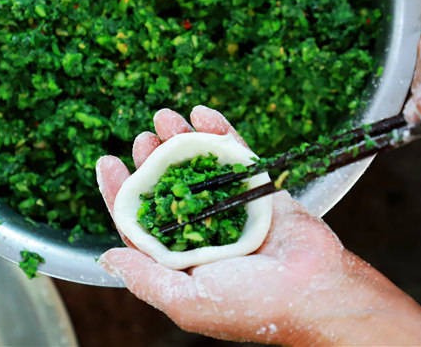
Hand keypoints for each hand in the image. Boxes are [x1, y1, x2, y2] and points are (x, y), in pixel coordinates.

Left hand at [96, 105, 420, 345]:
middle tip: (142, 137)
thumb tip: (106, 257)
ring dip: (181, 140)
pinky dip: (220, 132)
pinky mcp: (259, 189)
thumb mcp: (187, 301)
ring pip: (200, 167)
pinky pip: (236, 156)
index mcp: (181, 260)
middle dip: (152, 160)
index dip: (121, 191)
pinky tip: (204, 114)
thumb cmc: (251, 306)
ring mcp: (232, 208)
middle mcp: (203, 232)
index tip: (107, 161)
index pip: (141, 221)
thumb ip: (145, 278)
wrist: (313, 291)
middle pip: (168, 187)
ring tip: (166, 116)